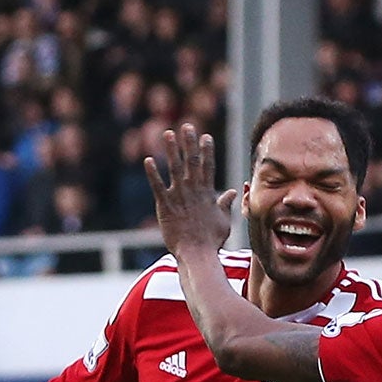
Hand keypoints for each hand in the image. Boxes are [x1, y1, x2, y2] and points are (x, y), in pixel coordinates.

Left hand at [144, 124, 235, 259]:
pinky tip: (148, 160)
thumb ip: (226, 204)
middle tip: (187, 126)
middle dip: (190, 143)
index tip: (205, 136)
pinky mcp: (165, 205)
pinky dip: (153, 173)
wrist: (197, 254)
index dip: (206, 151)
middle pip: (192, 162)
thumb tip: (234, 192)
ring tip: (168, 134)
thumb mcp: (223, 221)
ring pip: (175, 169)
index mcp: (207, 194)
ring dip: (172, 150)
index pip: (208, 167)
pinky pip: (157, 186)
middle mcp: (193, 191)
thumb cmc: (211, 240)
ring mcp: (179, 197)